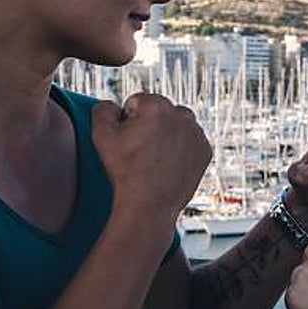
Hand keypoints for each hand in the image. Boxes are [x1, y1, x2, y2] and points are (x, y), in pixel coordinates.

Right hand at [92, 94, 211, 219]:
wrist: (149, 204)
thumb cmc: (125, 171)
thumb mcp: (102, 136)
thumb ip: (103, 109)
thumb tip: (112, 103)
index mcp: (157, 106)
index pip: (137, 103)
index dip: (128, 122)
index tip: (129, 141)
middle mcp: (182, 115)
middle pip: (159, 112)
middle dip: (150, 126)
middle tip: (141, 152)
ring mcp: (197, 133)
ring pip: (176, 126)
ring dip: (167, 135)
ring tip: (154, 159)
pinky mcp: (205, 150)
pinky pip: (189, 142)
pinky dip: (181, 150)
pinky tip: (168, 165)